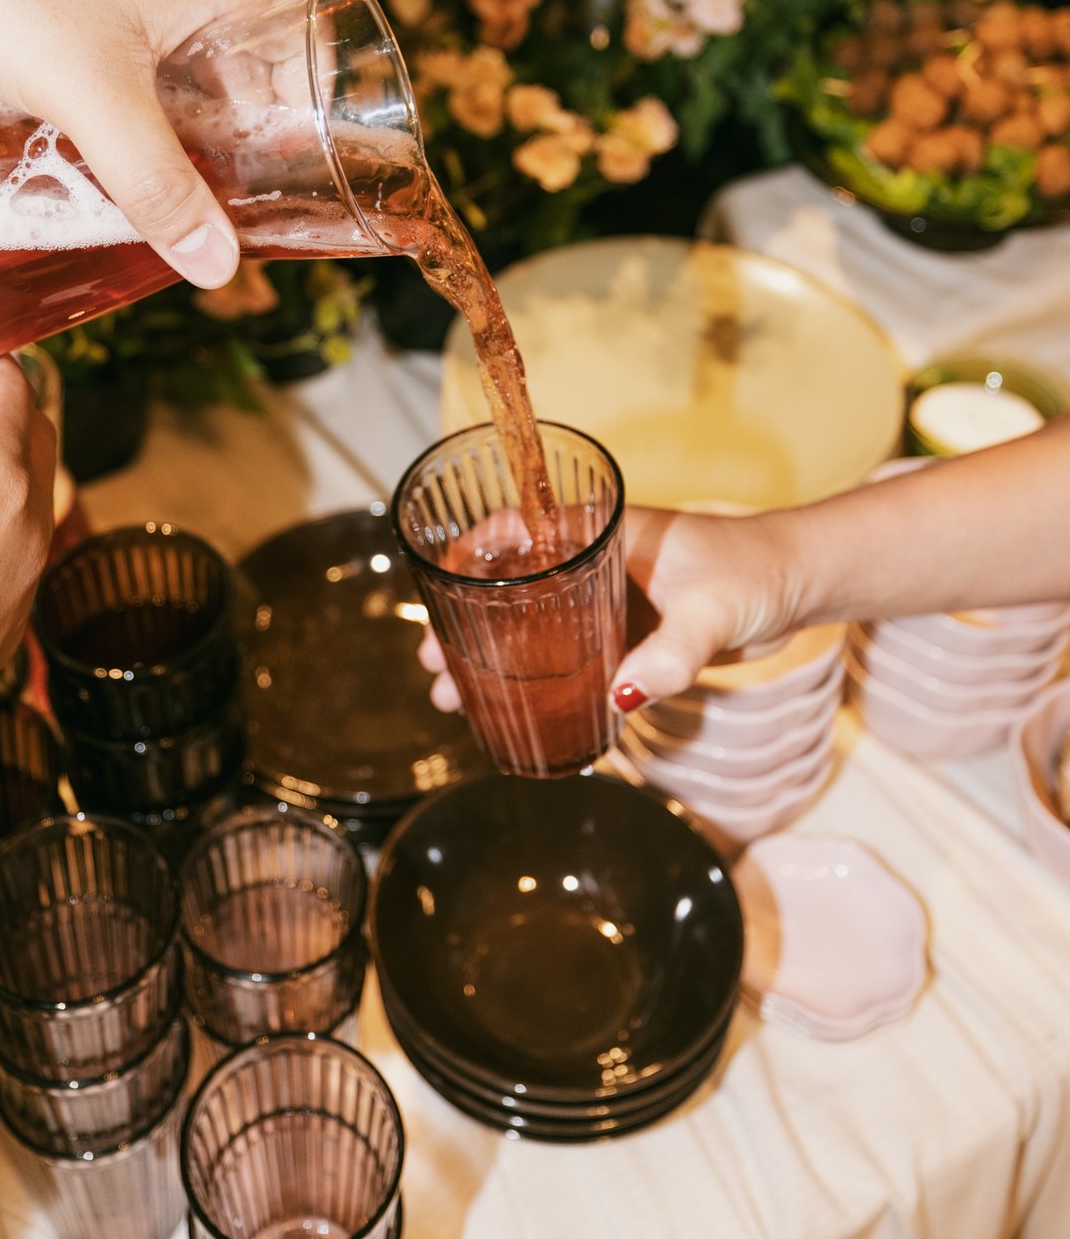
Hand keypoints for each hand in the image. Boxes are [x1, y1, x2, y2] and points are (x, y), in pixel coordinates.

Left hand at [0, 0, 287, 288]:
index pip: (310, 54)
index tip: (303, 198)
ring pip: (188, 68)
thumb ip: (158, 186)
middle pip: (252, 67)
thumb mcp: (91, 97)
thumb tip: (220, 269)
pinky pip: (137, 58)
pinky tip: (111, 156)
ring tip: (178, 201)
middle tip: (239, 220)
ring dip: (185, 131)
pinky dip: (137, 108)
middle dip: (246, 144)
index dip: (316, 127)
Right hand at [418, 505, 802, 712]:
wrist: (803, 583)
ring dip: (496, 658)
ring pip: (538, 626)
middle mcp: (598, 561)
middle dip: (469, 624)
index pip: (520, 531)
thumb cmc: (757, 571)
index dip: (472, 560)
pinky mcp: (633, 633)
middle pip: (515, 587)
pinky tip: (517, 707)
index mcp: (606, 532)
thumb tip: (622, 697)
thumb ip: (673, 652)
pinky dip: (541, 677)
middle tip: (434, 663)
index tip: (440, 594)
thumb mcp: (711, 610)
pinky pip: (573, 654)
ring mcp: (612, 599)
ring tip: (456, 696)